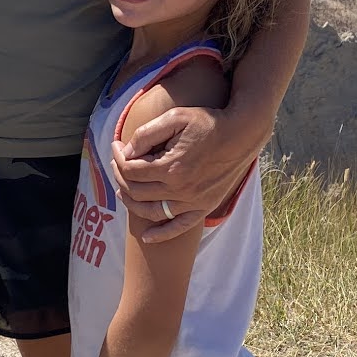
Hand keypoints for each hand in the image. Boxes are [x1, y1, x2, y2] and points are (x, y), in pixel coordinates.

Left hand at [112, 104, 265, 240]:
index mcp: (171, 167)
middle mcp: (180, 189)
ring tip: (122, 190)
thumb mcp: (175, 118)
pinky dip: (162, 234)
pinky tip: (147, 238)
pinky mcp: (204, 207)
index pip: (131, 169)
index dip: (118, 157)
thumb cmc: (207, 122)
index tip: (116, 146)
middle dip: (120, 176)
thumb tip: (126, 152)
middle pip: (137, 190)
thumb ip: (147, 134)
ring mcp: (192, 201)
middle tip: (117, 162)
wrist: (241, 134)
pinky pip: (179, 227)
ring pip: (151, 211)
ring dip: (131, 202)